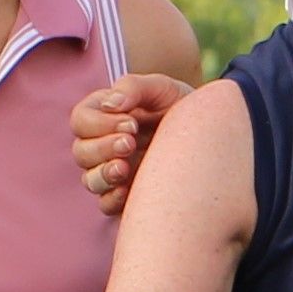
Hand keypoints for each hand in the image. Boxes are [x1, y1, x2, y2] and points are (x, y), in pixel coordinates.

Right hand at [71, 72, 186, 211]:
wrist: (211, 139)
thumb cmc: (182, 107)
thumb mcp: (162, 89)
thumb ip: (134, 87)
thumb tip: (110, 104)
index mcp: (104, 116)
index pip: (81, 121)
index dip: (99, 123)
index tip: (131, 123)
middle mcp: (102, 145)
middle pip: (81, 153)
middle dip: (103, 148)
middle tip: (131, 143)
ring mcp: (113, 173)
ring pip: (90, 180)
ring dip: (104, 174)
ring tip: (125, 167)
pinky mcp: (127, 196)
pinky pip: (106, 204)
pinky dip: (113, 199)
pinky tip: (129, 189)